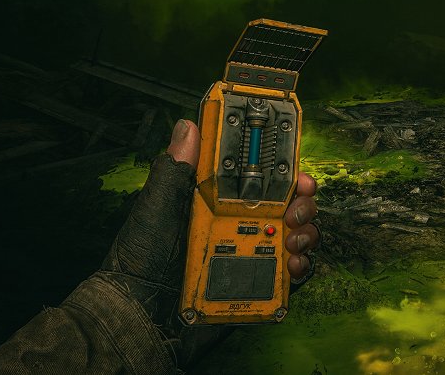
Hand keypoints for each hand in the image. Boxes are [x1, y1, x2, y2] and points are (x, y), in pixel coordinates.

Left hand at [100, 119, 319, 362]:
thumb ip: (175, 169)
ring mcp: (249, 257)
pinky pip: (290, 276)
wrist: (139, 317)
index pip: (261, 179)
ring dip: (304, 234)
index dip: (286, 172)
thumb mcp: (157, 207)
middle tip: (296, 210)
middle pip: (288, 207)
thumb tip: (189, 127)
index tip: (297, 173)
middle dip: (302, 203)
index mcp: (218, 203)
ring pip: (295, 238)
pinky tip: (291, 266)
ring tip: (292, 240)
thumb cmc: (140, 262)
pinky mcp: (256, 288)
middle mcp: (238, 227)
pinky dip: (299, 269)